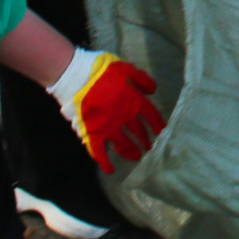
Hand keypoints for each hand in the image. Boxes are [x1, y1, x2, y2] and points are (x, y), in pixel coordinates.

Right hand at [48, 47, 164, 173]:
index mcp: (133, 101)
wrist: (75, 77)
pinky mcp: (92, 133)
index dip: (158, 124)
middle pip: (138, 131)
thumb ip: (141, 79)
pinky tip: (110, 170)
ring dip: (131, 151)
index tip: (163, 132)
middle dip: (145, 140)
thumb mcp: (126, 68)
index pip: (151, 115)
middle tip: (151, 148)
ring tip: (137, 158)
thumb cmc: (101, 70)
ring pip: (123, 144)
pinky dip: (104, 162)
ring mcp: (108, 127)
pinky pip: (99, 151)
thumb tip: (153, 90)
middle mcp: (123, 117)